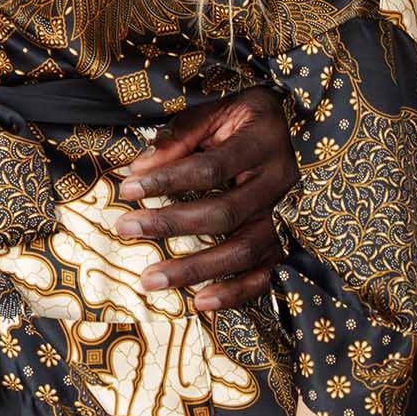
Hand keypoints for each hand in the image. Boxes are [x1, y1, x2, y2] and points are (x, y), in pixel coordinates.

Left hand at [112, 86, 297, 310]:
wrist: (291, 126)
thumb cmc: (244, 119)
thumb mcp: (216, 112)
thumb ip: (179, 137)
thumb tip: (139, 169)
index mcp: (263, 142)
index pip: (210, 168)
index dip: (167, 180)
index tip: (128, 189)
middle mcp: (280, 182)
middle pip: (224, 214)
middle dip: (170, 224)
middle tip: (125, 229)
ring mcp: (287, 216)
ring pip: (243, 251)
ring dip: (195, 270)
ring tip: (150, 280)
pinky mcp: (286, 241)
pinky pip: (264, 275)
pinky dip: (236, 293)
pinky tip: (201, 303)